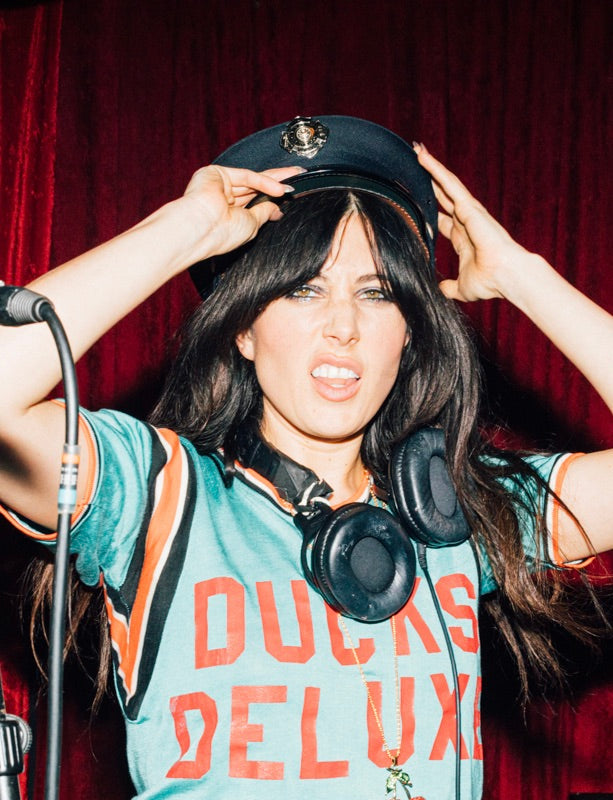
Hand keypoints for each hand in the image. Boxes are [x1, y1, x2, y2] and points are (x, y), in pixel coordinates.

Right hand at [178, 164, 302, 262]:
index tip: (291, 194)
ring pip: (252, 179)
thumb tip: (277, 208)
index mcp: (230, 213)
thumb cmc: (222, 235)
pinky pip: (246, 176)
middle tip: (298, 176)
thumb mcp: (251, 226)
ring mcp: (220, 184)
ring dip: (274, 180)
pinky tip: (278, 188)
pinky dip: (263, 181)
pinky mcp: (216, 173)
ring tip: (293, 182)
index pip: (256, 200)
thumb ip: (263, 213)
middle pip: (256, 186)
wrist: (201, 230)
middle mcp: (224, 198)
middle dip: (277, 182)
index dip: (273, 196)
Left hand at [415, 145, 533, 301]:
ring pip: (446, 184)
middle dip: (430, 183)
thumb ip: (450, 287)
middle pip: (443, 196)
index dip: (431, 212)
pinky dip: (435, 169)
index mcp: (464, 239)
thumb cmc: (490, 282)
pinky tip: (423, 157)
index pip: (443, 221)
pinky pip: (449, 183)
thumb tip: (442, 290)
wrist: (506, 276)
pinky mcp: (469, 206)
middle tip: (415, 167)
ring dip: (431, 167)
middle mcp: (466, 221)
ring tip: (416, 150)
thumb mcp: (462, 287)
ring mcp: (468, 211)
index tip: (419, 204)